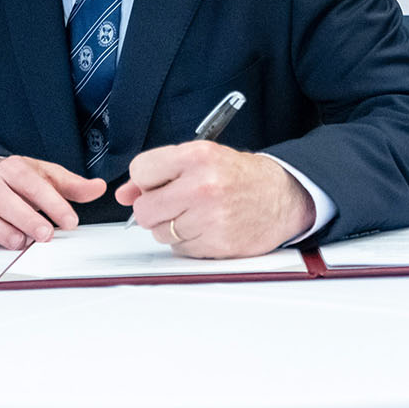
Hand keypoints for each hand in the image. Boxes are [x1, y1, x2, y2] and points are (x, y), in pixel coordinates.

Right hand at [0, 156, 106, 250]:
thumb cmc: (20, 181)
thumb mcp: (48, 177)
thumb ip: (73, 185)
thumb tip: (99, 187)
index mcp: (14, 169)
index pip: (33, 184)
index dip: (53, 203)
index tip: (70, 221)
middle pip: (4, 199)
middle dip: (25, 218)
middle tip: (45, 234)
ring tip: (19, 242)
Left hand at [115, 143, 315, 258]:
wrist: (283, 196)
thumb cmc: (242, 176)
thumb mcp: (203, 159)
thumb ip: (160, 173)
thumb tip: (125, 194)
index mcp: (198, 156)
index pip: (141, 171)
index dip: (146, 180)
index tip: (158, 182)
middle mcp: (203, 186)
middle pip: (144, 209)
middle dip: (155, 209)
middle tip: (176, 202)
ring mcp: (210, 218)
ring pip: (159, 233)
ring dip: (172, 228)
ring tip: (197, 214)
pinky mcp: (217, 244)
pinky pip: (180, 250)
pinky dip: (189, 242)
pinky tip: (207, 228)